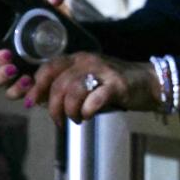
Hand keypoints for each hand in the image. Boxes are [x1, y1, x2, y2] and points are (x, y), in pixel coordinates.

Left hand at [34, 52, 161, 126]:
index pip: (48, 67)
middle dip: (52, 107)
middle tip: (58, 120)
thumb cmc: (113, 85)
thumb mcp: (87, 80)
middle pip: (58, 83)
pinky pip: (94, 100)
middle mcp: (88, 61)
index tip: (30, 102)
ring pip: (73, 91)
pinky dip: (87, 111)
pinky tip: (89, 115)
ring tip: (76, 119)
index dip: (36, 86)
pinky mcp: (117, 85)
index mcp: (78, 59)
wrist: (148, 82)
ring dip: (70, 111)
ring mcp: (103, 71)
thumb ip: (65, 87)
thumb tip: (38, 101)